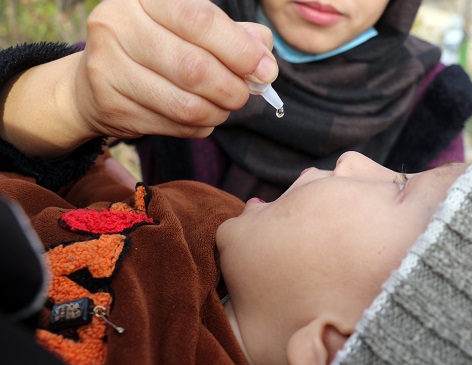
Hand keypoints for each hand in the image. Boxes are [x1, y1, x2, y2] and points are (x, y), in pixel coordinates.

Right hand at [74, 0, 276, 139]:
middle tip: (244, 95)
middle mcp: (118, 24)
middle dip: (232, 88)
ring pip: (184, 104)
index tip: (265, 71)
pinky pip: (172, 125)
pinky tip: (201, 118)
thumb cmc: (156, 48)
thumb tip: (265, 59)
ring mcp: (107, 66)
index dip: (240, 50)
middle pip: (194, 67)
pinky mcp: (110, 105)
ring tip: (224, 108)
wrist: (95, 80)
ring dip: (217, 112)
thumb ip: (232, 36)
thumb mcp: (190, 30)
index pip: (200, 20)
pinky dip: (198, 127)